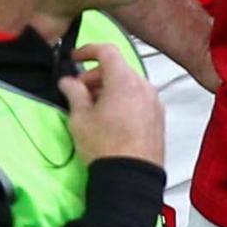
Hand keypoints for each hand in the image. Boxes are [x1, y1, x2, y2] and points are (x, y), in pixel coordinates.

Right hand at [59, 39, 165, 166]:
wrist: (130, 175)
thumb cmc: (104, 145)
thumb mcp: (80, 118)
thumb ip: (73, 93)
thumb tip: (68, 82)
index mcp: (124, 80)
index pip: (107, 51)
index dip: (88, 50)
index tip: (75, 58)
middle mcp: (144, 86)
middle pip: (118, 69)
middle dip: (95, 76)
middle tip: (78, 91)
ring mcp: (155, 101)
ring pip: (129, 85)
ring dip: (109, 89)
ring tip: (92, 108)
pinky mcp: (159, 117)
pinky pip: (139, 99)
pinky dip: (124, 100)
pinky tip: (110, 118)